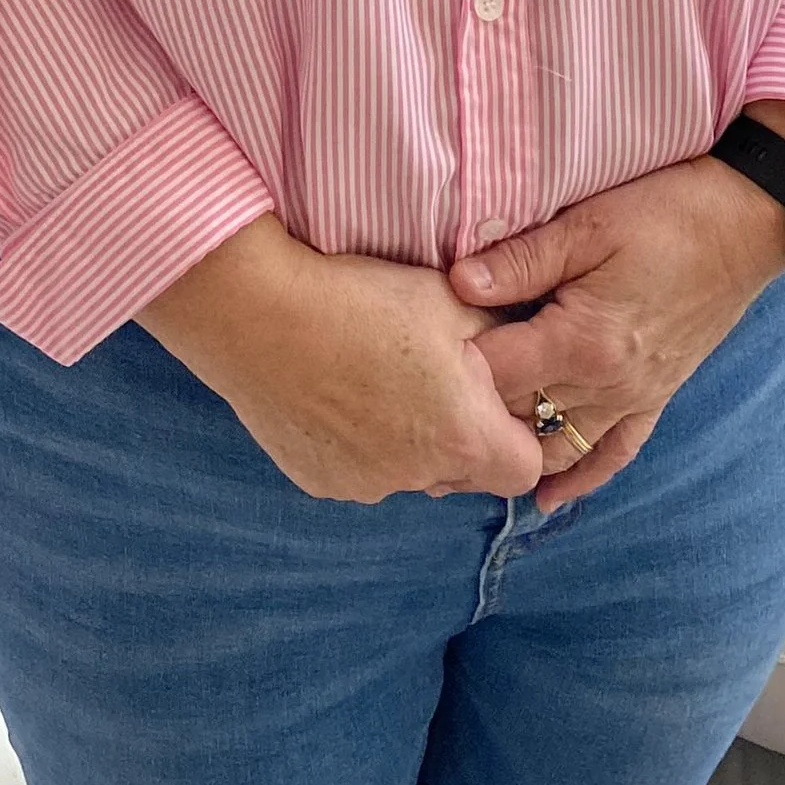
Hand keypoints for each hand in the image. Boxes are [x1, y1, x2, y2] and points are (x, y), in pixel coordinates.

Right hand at [142, 218, 544, 505]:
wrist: (257, 313)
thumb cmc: (362, 299)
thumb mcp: (451, 298)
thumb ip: (503, 329)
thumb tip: (527, 338)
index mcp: (461, 437)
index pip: (525, 468)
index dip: (520, 433)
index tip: (497, 394)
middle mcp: (416, 476)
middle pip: (465, 474)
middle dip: (463, 436)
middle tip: (436, 379)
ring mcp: (363, 485)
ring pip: (410, 472)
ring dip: (409, 440)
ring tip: (378, 378)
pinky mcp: (318, 481)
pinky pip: (359, 469)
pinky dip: (359, 442)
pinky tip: (338, 391)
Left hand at [447, 106, 784, 509]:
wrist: (746, 223)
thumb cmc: (666, 214)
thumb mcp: (587, 225)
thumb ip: (520, 260)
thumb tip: (456, 285)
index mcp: (581, 340)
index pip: (497, 375)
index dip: (451, 369)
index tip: (414, 361)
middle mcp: (606, 384)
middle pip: (520, 418)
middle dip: (470, 419)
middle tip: (416, 423)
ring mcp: (634, 396)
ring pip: (560, 446)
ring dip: (515, 455)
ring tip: (459, 463)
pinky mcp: (656, 396)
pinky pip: (616, 453)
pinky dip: (582, 478)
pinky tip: (548, 498)